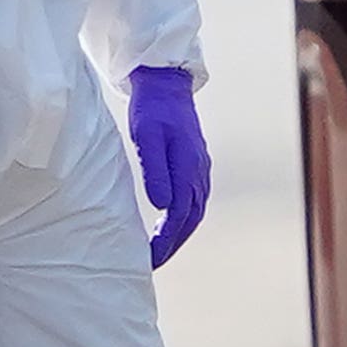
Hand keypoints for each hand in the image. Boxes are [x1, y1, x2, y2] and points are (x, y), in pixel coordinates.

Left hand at [124, 63, 209, 268]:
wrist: (166, 83)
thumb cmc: (151, 108)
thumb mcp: (147, 136)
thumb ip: (155, 170)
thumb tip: (163, 205)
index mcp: (188, 167)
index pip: (179, 215)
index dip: (165, 240)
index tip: (149, 259)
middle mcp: (199, 172)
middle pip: (191, 219)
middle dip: (173, 244)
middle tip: (153, 264)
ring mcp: (200, 168)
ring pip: (194, 211)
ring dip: (180, 233)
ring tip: (160, 251)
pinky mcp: (195, 164)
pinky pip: (193, 199)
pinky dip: (183, 218)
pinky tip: (170, 223)